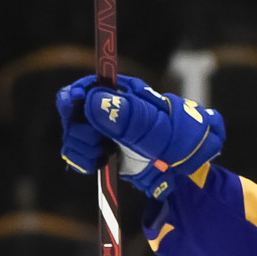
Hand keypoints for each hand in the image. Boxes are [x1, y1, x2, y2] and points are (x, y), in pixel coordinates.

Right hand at [57, 73, 224, 199]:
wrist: (183, 169)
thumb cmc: (177, 141)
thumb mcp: (158, 129)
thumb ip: (128, 116)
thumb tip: (94, 101)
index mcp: (122, 94)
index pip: (86, 86)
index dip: (74, 97)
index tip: (74, 111)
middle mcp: (108, 109)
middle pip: (72, 113)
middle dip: (81, 132)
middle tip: (99, 143)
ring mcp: (102, 131)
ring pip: (72, 136)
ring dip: (82, 149)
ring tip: (103, 156)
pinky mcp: (99, 151)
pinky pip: (76, 155)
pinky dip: (84, 162)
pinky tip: (100, 164)